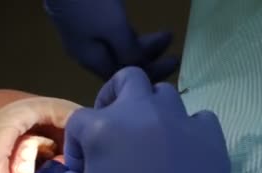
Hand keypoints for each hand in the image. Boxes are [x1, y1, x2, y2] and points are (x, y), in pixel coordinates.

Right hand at [44, 0, 178, 81]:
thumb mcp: (114, 29)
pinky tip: (139, 31)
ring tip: (165, 34)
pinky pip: (113, 37)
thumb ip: (130, 53)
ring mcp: (86, 38)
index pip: (127, 77)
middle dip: (151, 55)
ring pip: (119, 49)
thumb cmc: (90, 3)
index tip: (176, 60)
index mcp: (93, 61)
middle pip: (124, 63)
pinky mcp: (86, 22)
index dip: (153, 72)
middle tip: (171, 40)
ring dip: (143, 44)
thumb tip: (143, 72)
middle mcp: (88, 54)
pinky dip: (130, 37)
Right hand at [55, 67, 261, 172]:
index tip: (84, 170)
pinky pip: (201, 119)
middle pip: (129, 79)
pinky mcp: (212, 140)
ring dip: (153, 111)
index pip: (80, 119)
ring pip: (166, 95)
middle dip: (116, 97)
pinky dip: (190, 129)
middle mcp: (143, 114)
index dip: (77, 145)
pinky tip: (185, 152)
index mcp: (103, 128)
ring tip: (151, 139)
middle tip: (115, 126)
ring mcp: (182, 124)